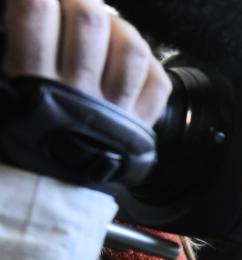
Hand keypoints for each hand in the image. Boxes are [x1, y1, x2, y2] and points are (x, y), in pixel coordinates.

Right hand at [3, 0, 171, 125]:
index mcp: (31, 81)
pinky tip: (130, 60)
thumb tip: (24, 13)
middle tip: (69, 1)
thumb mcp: (4, 94)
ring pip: (130, 49)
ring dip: (117, 27)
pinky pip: (157, 82)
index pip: (36, 14)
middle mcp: (78, 93)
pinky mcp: (140, 124)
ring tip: (103, 27)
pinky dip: (149, 64)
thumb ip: (15, 48)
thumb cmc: (25, 134)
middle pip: (89, 23)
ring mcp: (114, 109)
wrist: (51, 190)